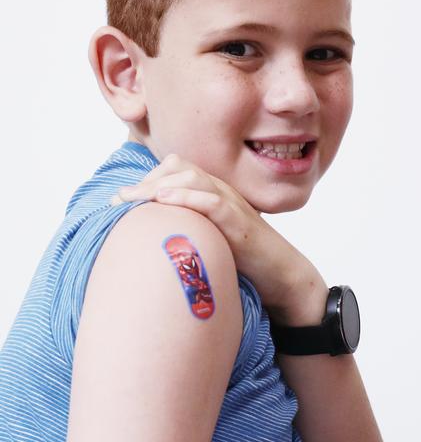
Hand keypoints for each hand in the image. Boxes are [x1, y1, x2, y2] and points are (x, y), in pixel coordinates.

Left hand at [111, 154, 325, 324]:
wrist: (281, 274)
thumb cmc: (243, 259)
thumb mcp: (209, 236)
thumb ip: (188, 226)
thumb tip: (151, 235)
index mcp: (214, 193)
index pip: (177, 168)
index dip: (148, 177)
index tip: (123, 198)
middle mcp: (222, 193)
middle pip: (180, 168)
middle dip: (145, 181)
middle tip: (118, 200)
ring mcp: (233, 206)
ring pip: (194, 179)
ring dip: (158, 186)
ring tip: (132, 198)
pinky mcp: (240, 224)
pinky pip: (213, 202)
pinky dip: (188, 197)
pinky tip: (165, 200)